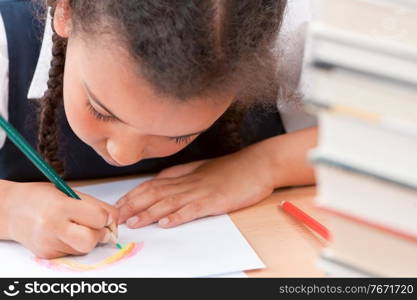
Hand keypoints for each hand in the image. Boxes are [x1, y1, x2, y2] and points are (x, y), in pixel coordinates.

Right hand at [4, 182, 118, 258]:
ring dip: (88, 239)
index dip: (107, 217)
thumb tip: (115, 219)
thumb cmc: (41, 197)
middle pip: (91, 240)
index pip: (98, 218)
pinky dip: (75, 244)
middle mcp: (53, 226)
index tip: (105, 215)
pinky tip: (66, 233)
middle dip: (100, 234)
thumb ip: (95, 205)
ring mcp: (49, 243)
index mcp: (61, 206)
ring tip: (77, 226)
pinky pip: (73, 253)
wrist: (12, 210)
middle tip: (97, 226)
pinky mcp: (47, 254)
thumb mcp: (70, 192)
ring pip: (84, 249)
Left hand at [116, 144, 274, 227]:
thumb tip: (158, 182)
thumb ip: (180, 175)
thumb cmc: (230, 169)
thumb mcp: (201, 169)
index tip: (118, 206)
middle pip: (155, 193)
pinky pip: (194, 209)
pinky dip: (179, 216)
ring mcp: (201, 191)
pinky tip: (166, 223)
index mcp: (184, 175)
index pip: (151, 184)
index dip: (132, 195)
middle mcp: (188, 182)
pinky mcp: (215, 200)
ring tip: (133, 222)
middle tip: (115, 216)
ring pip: (169, 202)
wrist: (257, 164)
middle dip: (132, 205)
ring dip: (149, 213)